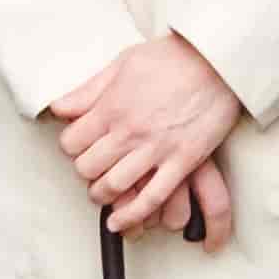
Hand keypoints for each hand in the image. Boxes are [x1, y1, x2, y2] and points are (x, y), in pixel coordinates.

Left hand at [49, 30, 247, 239]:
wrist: (217, 60)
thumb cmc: (173, 57)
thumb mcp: (122, 63)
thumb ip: (89, 90)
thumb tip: (60, 107)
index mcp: (111, 107)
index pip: (71, 143)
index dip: (71, 148)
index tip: (80, 148)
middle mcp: (129, 131)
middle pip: (88, 168)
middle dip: (85, 172)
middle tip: (92, 171)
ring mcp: (156, 148)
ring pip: (114, 186)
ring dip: (103, 195)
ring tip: (104, 194)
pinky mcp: (182, 161)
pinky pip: (152, 197)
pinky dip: (132, 214)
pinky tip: (120, 221)